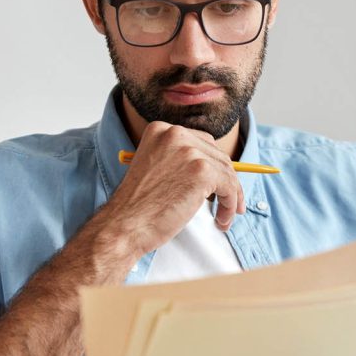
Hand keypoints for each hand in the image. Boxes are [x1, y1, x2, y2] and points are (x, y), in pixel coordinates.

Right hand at [98, 121, 245, 255]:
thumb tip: (217, 170)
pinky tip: (222, 219)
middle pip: (217, 154)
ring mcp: (189, 151)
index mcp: (160, 130)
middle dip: (227, 180)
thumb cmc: (138, 207)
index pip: (201, 142)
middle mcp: (175, 134)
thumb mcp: (156, 171)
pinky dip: (231, 204)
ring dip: (231, 196)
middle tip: (230, 202)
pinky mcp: (201, 170)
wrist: (125, 225)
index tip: (220, 183)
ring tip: (224, 216)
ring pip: (227, 172)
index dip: (213, 164)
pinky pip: (229, 186)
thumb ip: (180, 162)